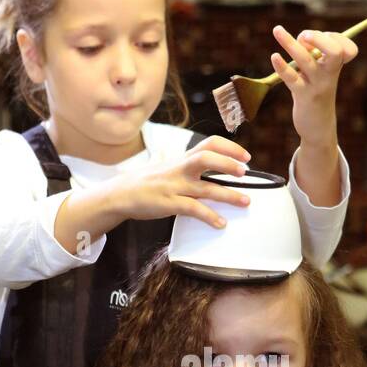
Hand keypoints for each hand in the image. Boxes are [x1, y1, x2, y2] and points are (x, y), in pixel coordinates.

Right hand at [113, 135, 253, 228]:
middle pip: (206, 158)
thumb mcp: (168, 167)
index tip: (245, 156)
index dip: (229, 147)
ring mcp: (174, 186)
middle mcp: (179, 169)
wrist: (121, 194)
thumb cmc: (148, 181)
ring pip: (206, 187)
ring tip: (245, 201)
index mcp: (182, 159)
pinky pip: (193, 209)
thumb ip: (188, 165)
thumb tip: (210, 165)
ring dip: (229, 195)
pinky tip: (220, 223)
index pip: (209, 144)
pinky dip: (210, 217)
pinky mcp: (169, 203)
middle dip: (228, 164)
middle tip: (245, 172)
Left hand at [269, 25, 357, 145]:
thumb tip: (300, 39)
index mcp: (336, 66)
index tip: (318, 40)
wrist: (318, 125)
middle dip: (319, 38)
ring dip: (290, 44)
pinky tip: (274, 57)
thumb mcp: (319, 71)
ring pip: (306, 60)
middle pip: (335, 52)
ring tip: (277, 30)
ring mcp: (317, 85)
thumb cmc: (316, 91)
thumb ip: (313, 53)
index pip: (348, 48)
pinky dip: (281, 66)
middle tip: (304, 36)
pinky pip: (291, 78)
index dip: (334, 37)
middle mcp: (330, 74)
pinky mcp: (303, 95)